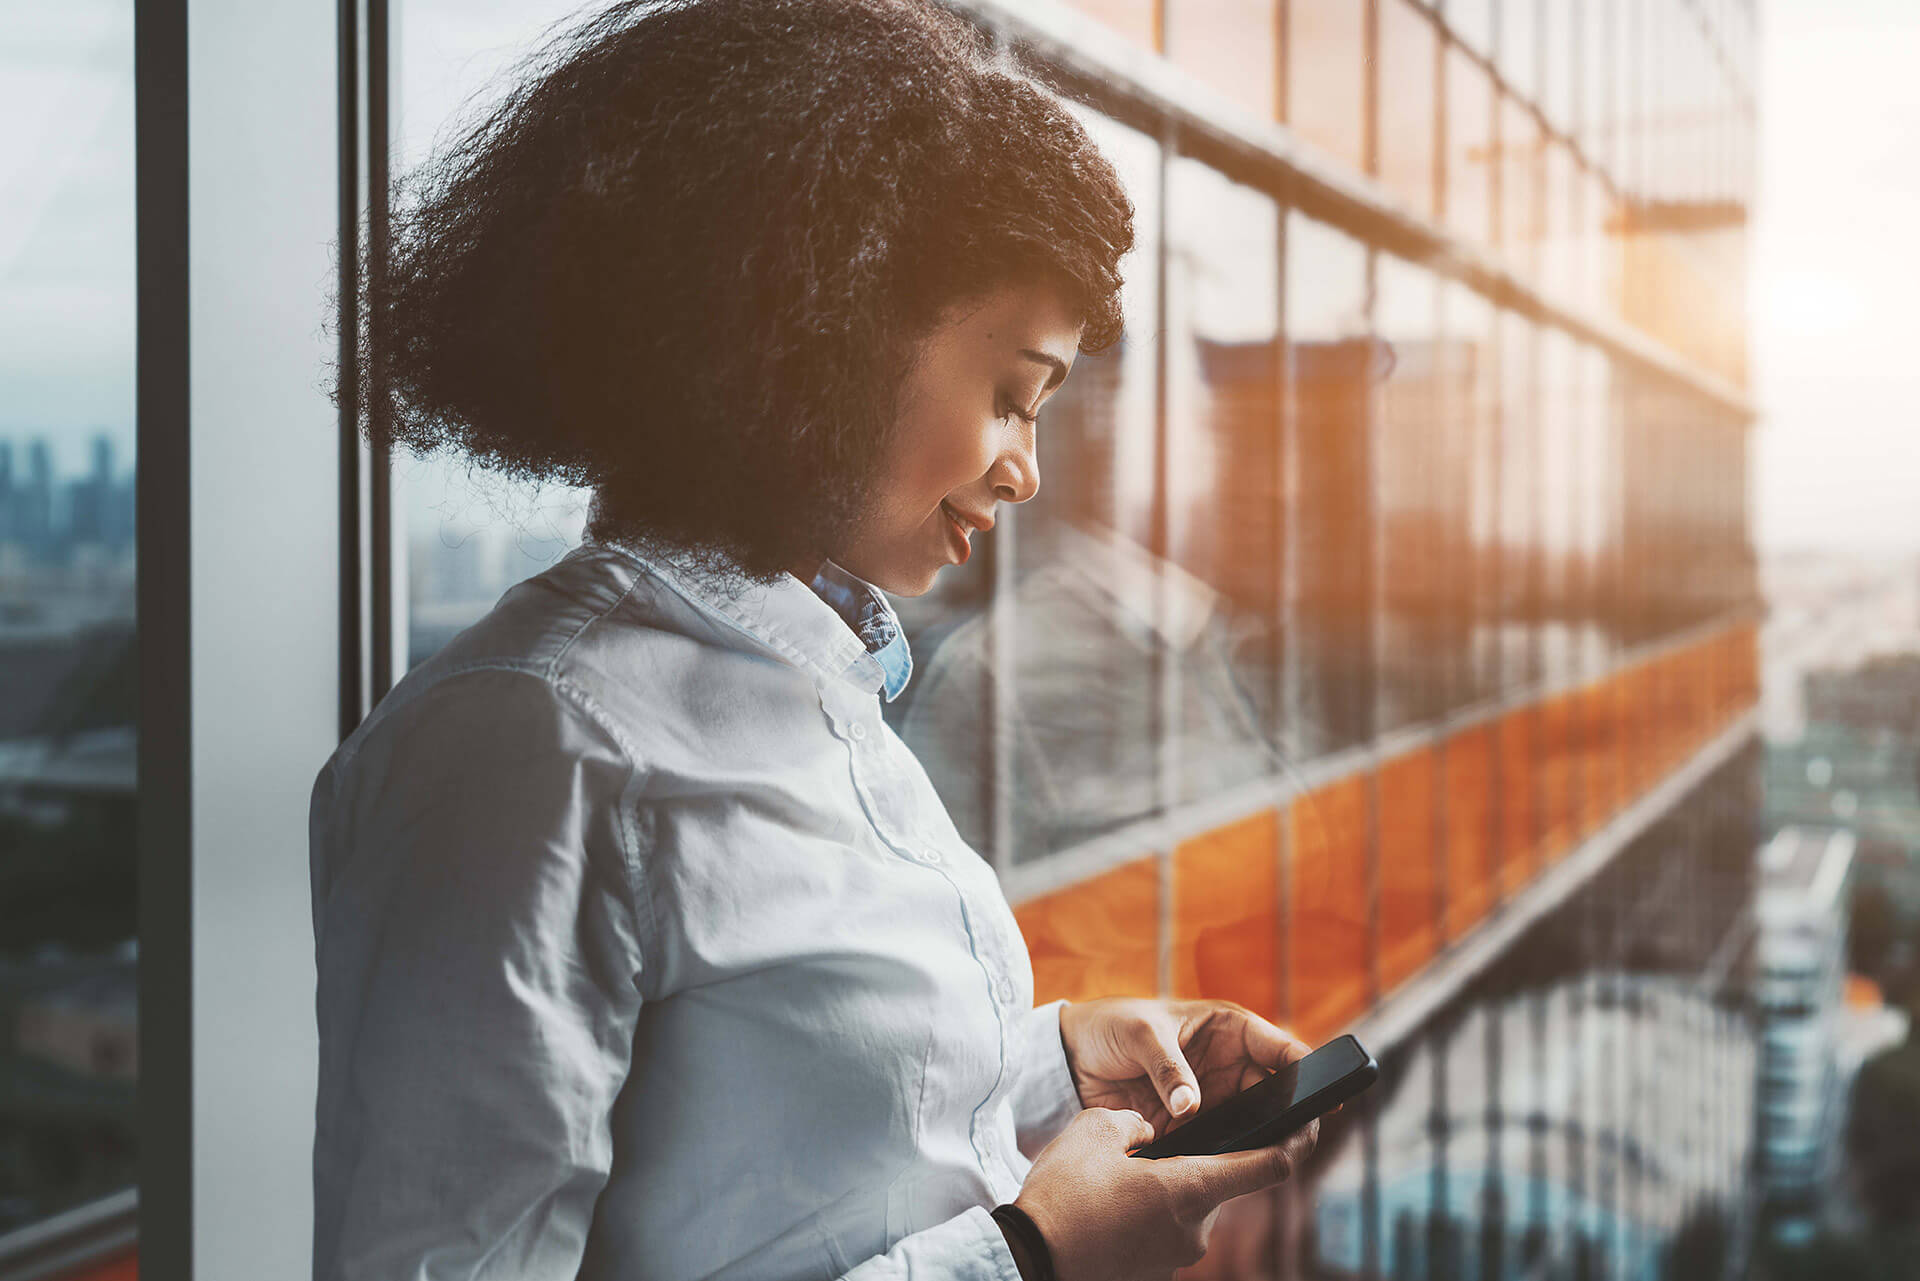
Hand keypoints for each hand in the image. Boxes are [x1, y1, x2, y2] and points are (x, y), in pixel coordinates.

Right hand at [1013, 1106, 1318, 1280]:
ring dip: (1168, 1187)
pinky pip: (1165, 1231)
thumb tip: (1150, 1133)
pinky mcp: (1154, 1272)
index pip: (1270, 1165)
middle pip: (1220, 1183)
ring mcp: (1176, 1257)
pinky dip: (1150, 1213)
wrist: (1029, 1258)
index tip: (1307, 1124)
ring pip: (1188, 1207)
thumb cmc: (1064, 1193)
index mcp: (1192, 1189)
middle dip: (1197, 1160)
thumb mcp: (1097, 1129)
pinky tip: (1110, 1205)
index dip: (1296, 1141)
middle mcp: (1196, 1229)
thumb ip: (1138, 1121)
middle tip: (1155, 1145)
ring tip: (1118, 1176)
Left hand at [1058, 997, 1311, 1139]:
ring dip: (1264, 1138)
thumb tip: (1191, 1108)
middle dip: (1292, 1113)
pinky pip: (1223, 1145)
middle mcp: (1229, 1064)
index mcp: (1227, 1028)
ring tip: (1275, 1157)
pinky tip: (1232, 1169)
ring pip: (1256, 1123)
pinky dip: (1229, 1156)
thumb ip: (1168, 1069)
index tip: (1326, 1091)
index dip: (1306, 1068)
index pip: (1279, 1048)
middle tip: (1301, 1136)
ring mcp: (1214, 1098)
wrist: (1071, 1058)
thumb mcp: (1140, 1035)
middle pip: (1277, 1093)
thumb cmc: (1111, 1027)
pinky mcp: (1194, 1127)